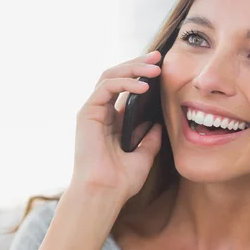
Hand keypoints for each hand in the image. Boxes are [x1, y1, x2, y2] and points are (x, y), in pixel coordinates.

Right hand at [70, 51, 163, 204]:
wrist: (105, 193)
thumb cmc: (121, 180)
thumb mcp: (144, 155)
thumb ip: (150, 138)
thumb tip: (159, 124)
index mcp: (111, 121)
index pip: (125, 88)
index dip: (142, 75)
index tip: (162, 68)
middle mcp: (100, 112)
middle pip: (117, 76)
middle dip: (138, 63)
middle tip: (159, 57)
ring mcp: (92, 111)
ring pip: (110, 76)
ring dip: (133, 68)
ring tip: (155, 68)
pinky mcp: (86, 113)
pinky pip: (105, 87)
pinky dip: (124, 82)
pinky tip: (143, 86)